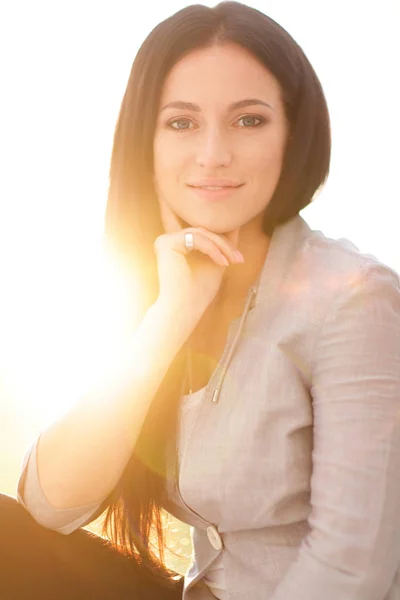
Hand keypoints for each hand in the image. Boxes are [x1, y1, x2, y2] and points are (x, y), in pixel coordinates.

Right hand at [154, 198, 242, 319]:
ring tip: (232, 261)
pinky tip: (221, 262)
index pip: (200, 230)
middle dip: (224, 243)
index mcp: (177, 244)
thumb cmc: (199, 291)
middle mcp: (168, 240)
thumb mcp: (217, 261)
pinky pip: (196, 238)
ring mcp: (165, 240)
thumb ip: (223, 243)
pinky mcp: (165, 243)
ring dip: (222, 247)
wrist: (186, 308)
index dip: (213, 231)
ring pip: (201, 232)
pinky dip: (212, 249)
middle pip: (203, 230)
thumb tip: (236, 223)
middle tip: (238, 258)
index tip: (230, 247)